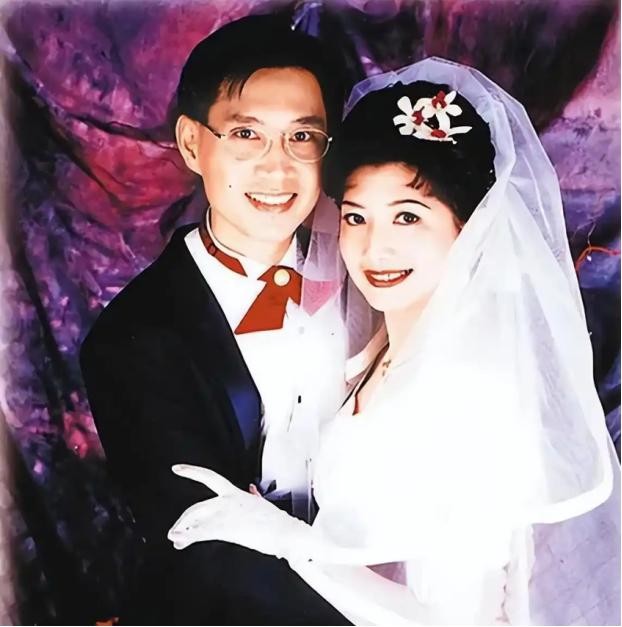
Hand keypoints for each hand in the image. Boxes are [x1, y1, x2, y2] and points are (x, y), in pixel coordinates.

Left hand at [167, 464, 308, 560]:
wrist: (285, 532)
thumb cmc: (277, 522)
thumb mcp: (262, 504)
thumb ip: (253, 496)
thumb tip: (251, 490)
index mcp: (235, 493)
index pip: (209, 477)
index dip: (191, 471)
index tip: (177, 468)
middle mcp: (228, 500)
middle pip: (197, 506)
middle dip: (184, 520)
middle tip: (176, 530)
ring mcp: (226, 513)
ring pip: (196, 519)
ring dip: (182, 530)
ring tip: (175, 538)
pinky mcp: (226, 528)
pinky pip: (202, 532)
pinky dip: (188, 535)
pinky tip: (178, 539)